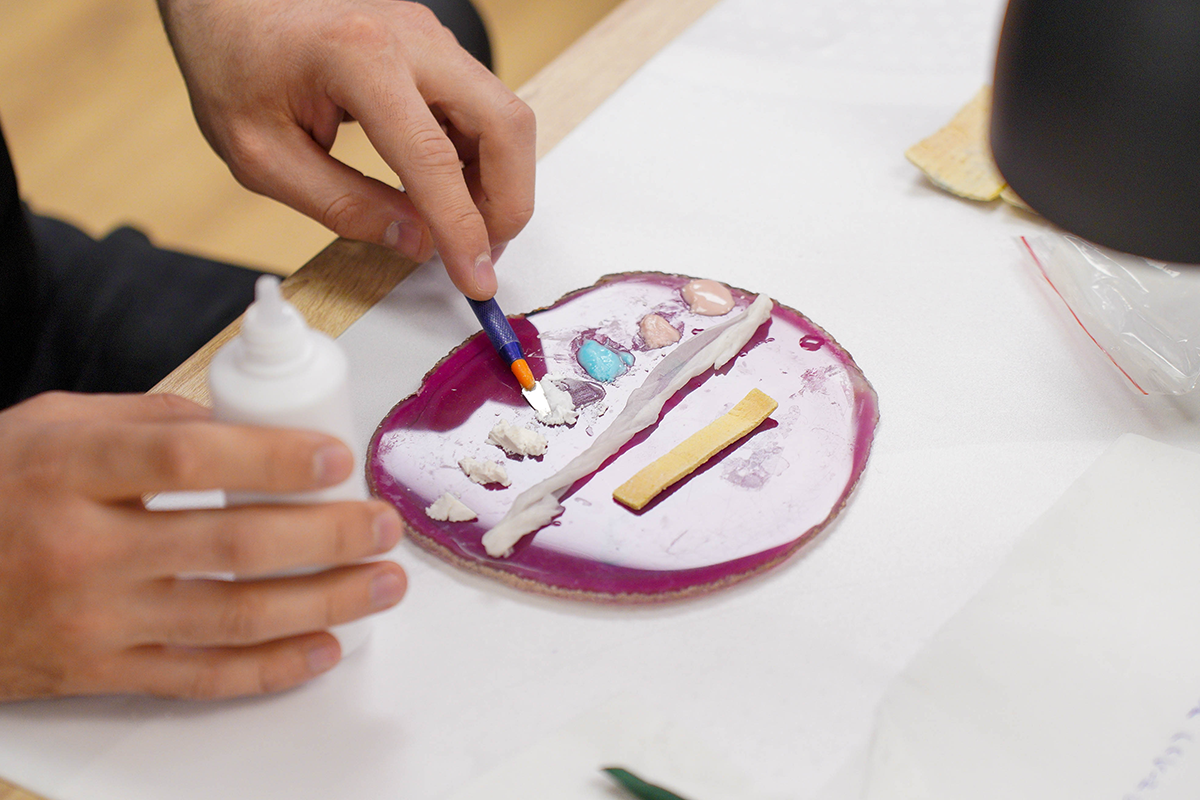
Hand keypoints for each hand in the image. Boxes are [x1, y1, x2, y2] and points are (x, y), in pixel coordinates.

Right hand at [0, 392, 406, 700]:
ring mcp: (92, 620)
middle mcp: (81, 548)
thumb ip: (144, 418)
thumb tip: (239, 427)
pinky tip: (324, 647)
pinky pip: (198, 678)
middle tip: (383, 525)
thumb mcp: (47, 425)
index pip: (189, 459)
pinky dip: (269, 668)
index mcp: (68, 467)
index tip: (337, 458)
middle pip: (230, 543)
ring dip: (323, 602)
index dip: (273, 458)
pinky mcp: (97, 672)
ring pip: (231, 617)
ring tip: (382, 585)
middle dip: (327, 536)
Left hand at [158, 0, 536, 299]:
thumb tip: (416, 242)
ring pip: (504, 117)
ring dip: (496, 182)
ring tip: (456, 225)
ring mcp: (430, 38)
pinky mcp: (435, 48)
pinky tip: (445, 189)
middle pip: (505, 125)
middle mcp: (411, 38)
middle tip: (481, 253)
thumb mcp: (265, 156)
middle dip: (507, 202)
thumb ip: (344, 205)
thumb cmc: (233, 64)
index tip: (477, 280)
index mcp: (358, 58)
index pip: (434, 159)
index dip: (463, 230)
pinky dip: (479, 158)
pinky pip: (482, 108)